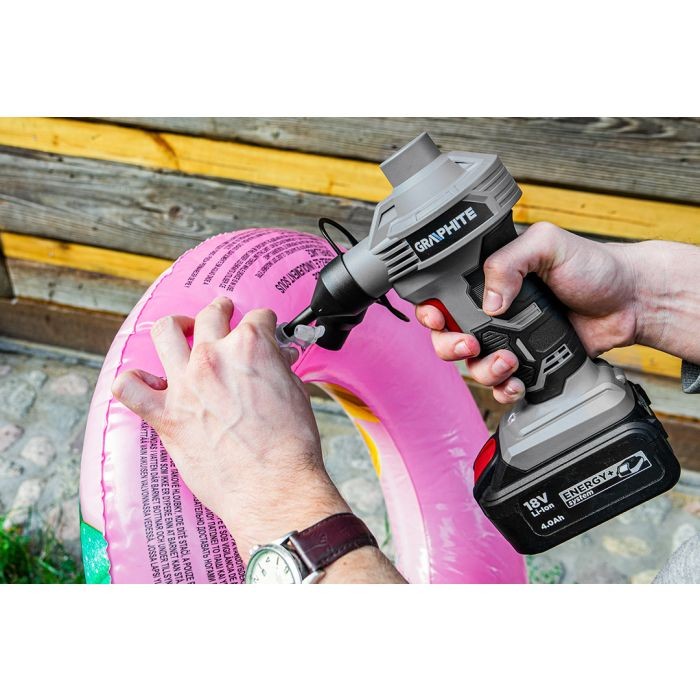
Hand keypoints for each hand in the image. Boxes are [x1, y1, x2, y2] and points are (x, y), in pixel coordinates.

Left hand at [111, 298, 347, 560]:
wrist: (274, 488)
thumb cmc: (290, 447)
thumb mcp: (296, 394)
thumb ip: (279, 369)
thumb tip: (273, 362)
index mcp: (251, 348)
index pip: (257, 318)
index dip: (264, 323)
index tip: (264, 329)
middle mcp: (213, 358)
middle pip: (211, 315)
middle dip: (220, 309)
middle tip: (223, 312)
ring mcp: (185, 385)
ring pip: (165, 333)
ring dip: (175, 326)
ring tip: (181, 329)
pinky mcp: (166, 416)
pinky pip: (129, 389)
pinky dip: (132, 381)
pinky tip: (143, 381)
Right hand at [416, 222, 641, 403]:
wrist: (629, 302)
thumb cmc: (593, 266)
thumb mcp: (547, 245)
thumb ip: (510, 261)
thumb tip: (488, 301)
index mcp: (490, 279)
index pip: (444, 297)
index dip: (431, 311)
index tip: (436, 318)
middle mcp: (493, 311)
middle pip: (448, 337)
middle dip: (450, 346)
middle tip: (471, 344)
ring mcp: (508, 339)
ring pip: (473, 365)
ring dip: (482, 370)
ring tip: (508, 362)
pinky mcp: (528, 364)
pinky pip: (501, 384)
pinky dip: (503, 389)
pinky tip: (515, 383)